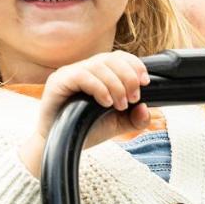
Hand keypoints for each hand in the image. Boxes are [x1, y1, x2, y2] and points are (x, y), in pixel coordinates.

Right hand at [18, 52, 151, 176]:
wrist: (61, 146)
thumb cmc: (86, 130)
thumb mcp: (116, 125)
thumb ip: (134, 118)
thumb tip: (145, 108)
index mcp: (97, 73)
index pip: (118, 57)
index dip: (134, 65)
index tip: (145, 82)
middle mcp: (83, 68)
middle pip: (110, 58)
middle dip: (128, 77)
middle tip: (133, 99)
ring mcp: (69, 72)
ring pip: (98, 65)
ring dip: (115, 84)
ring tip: (119, 105)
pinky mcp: (58, 81)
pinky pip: (82, 75)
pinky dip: (99, 87)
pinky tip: (105, 102)